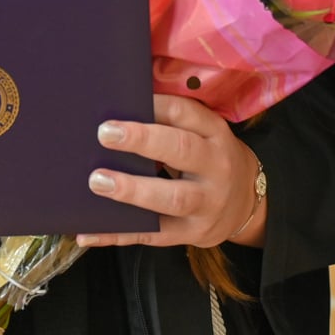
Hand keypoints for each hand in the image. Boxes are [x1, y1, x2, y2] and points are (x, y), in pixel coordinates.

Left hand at [76, 95, 263, 248]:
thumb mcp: (203, 133)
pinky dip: (118, 235)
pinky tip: (89, 232)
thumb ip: (170, 121)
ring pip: (172, 198)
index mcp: (214, 133)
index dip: (154, 106)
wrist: (245, 204)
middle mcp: (215, 167)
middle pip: (182, 150)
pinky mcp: (192, 233)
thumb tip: (117, 106)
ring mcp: (206, 204)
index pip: (185, 113)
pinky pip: (153, 235)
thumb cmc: (208, 158)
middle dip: (142, 140)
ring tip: (98, 181)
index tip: (122, 99)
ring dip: (133, 190)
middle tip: (105, 134)